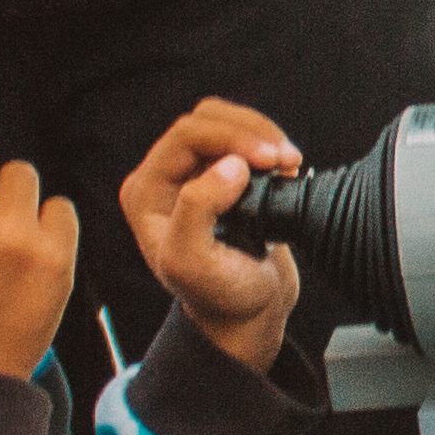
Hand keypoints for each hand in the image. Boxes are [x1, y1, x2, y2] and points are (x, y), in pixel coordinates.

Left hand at [124, 97, 308, 373]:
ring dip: (262, 135)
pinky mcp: (224, 176)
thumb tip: (230, 166)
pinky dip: (269, 146)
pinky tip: (286, 170)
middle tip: (285, 160)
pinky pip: (245, 139)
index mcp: (145, 192)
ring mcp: (195, 174)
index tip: (269, 160)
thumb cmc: (218, 296)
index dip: (231, 138)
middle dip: (251, 133)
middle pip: (207, 120)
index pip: (186, 136)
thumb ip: (198, 210)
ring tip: (289, 164)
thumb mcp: (194, 263)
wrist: (248, 315)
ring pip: (227, 122)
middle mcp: (165, 177)